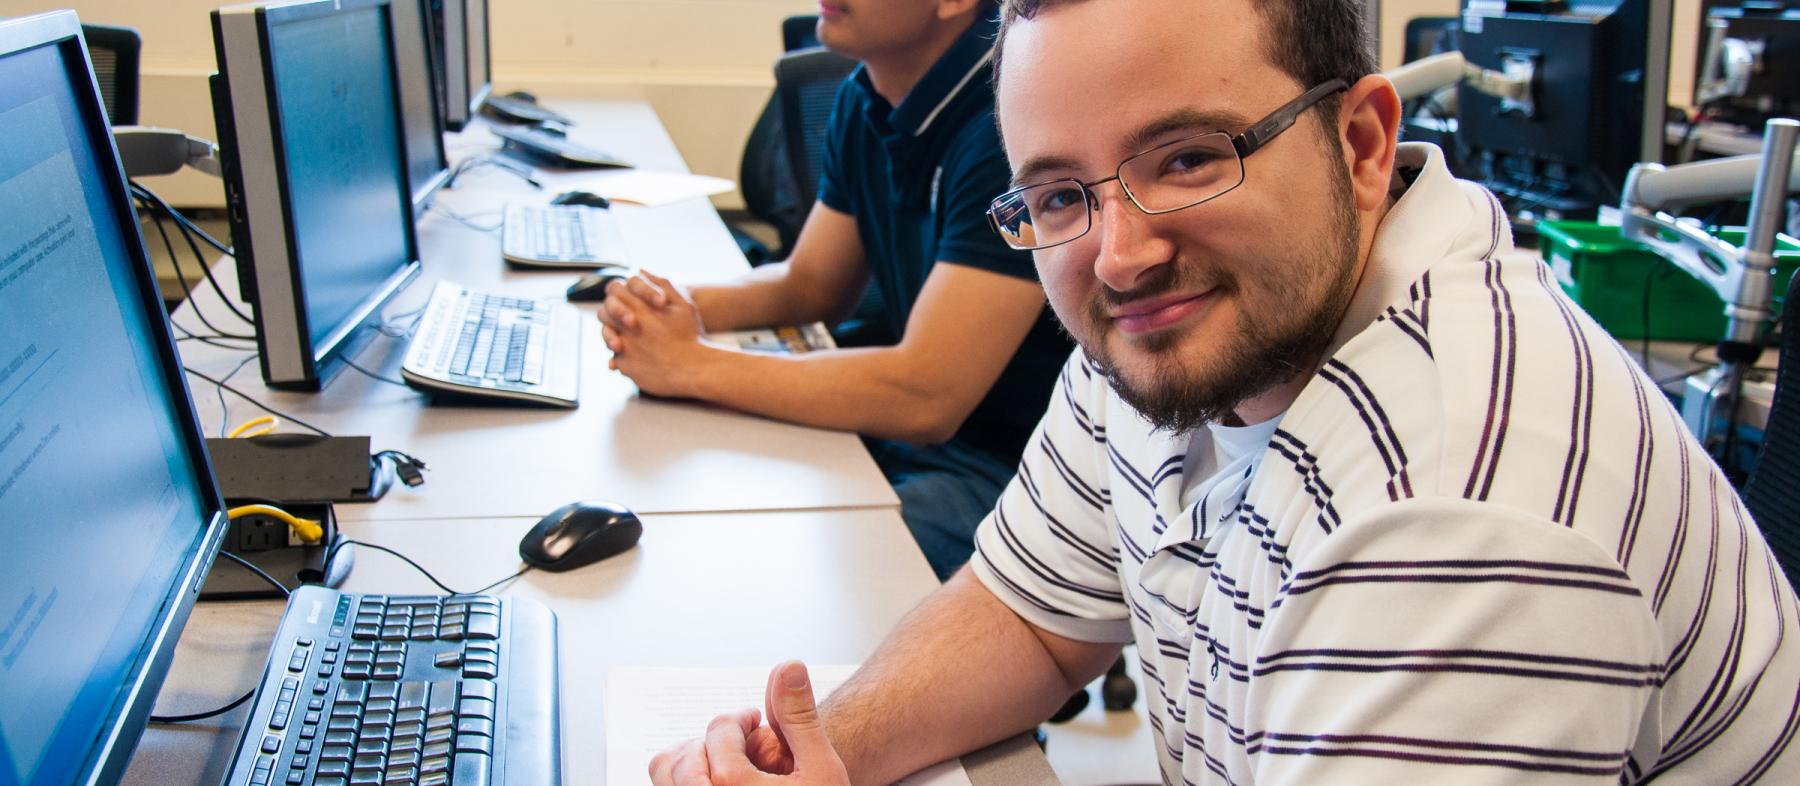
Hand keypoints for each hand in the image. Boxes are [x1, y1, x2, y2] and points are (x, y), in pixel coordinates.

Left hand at [597, 271, 710, 396]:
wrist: (693, 369)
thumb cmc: (689, 336)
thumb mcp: (682, 304)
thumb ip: (661, 284)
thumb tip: (640, 270)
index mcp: (639, 306)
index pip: (615, 290)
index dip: (622, 294)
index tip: (633, 302)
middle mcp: (626, 324)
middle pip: (605, 312)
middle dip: (615, 315)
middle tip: (630, 322)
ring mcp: (622, 345)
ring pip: (607, 335)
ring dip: (615, 335)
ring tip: (635, 341)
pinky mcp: (624, 365)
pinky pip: (616, 358)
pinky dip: (625, 357)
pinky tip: (642, 359)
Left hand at [648, 661, 849, 785]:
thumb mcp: (819, 768)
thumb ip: (799, 717)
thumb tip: (788, 668)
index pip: (720, 730)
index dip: (741, 719)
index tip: (755, 720)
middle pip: (686, 752)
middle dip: (716, 741)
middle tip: (744, 743)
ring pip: (666, 776)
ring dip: (692, 762)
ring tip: (723, 764)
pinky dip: (684, 782)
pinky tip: (717, 785)